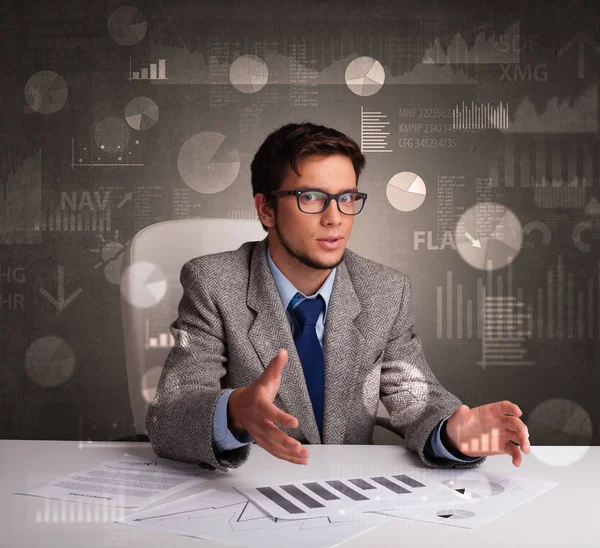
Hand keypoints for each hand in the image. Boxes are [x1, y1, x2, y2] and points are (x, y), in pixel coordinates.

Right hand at [227, 348, 309, 464]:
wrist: (238, 407)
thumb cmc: (257, 391)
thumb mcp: (265, 378)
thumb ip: (275, 366)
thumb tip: (284, 351)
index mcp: (260, 405)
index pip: (271, 413)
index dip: (282, 418)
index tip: (295, 422)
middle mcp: (258, 422)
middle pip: (271, 434)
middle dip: (285, 442)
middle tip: (299, 447)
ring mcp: (259, 434)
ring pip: (274, 446)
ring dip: (289, 453)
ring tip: (304, 456)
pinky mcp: (263, 442)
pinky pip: (275, 452)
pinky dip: (288, 458)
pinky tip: (301, 460)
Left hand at [445, 400, 529, 466]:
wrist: (457, 441)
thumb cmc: (460, 426)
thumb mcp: (457, 419)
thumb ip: (460, 414)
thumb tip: (463, 408)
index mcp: (490, 412)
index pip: (503, 407)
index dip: (511, 408)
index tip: (517, 411)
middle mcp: (499, 422)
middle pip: (514, 422)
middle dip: (521, 428)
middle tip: (524, 436)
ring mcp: (502, 434)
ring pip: (517, 436)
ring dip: (524, 442)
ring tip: (525, 450)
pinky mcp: (501, 446)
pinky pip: (513, 450)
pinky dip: (517, 456)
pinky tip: (516, 462)